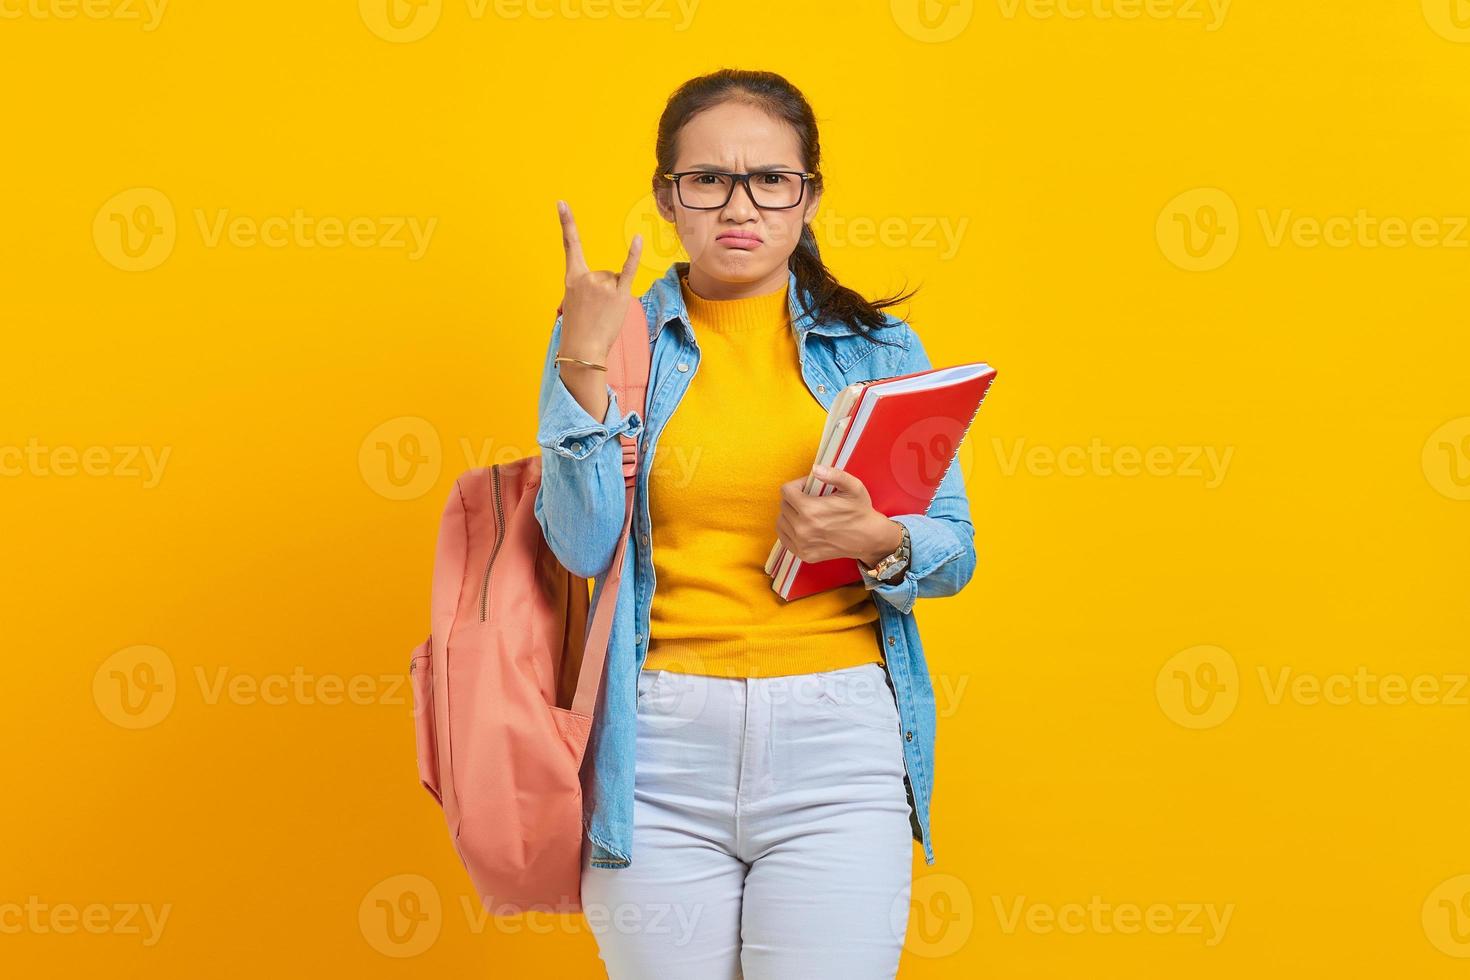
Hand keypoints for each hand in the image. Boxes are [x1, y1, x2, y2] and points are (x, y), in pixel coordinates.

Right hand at [557, 200, 641, 360]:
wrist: (583, 350)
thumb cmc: (579, 328)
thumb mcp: (573, 302)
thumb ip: (588, 285)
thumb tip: (611, 279)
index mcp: (572, 278)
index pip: (570, 245)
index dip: (566, 222)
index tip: (562, 203)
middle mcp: (587, 277)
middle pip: (604, 273)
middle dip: (602, 292)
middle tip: (594, 313)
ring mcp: (603, 284)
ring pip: (615, 280)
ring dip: (612, 297)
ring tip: (603, 314)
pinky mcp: (619, 293)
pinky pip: (629, 269)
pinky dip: (634, 254)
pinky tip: (638, 239)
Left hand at [776, 464, 903, 565]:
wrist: (868, 538)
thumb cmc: (860, 511)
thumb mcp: (853, 487)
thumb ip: (834, 475)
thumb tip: (815, 469)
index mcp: (810, 510)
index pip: (786, 491)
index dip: (798, 485)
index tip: (809, 487)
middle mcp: (802, 529)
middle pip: (784, 506)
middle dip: (795, 498)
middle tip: (811, 499)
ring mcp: (801, 544)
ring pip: (781, 522)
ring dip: (790, 514)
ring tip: (807, 512)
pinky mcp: (803, 555)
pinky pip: (785, 538)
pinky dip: (790, 530)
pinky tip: (804, 525)